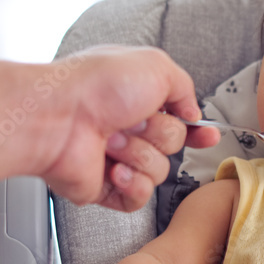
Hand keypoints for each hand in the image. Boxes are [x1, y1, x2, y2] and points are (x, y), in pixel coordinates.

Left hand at [38, 46, 218, 210]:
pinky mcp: (104, 187)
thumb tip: (193, 112)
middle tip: (132, 120)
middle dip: (158, 133)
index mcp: (136, 97)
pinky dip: (132, 184)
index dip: (196, 130)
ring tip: (112, 141)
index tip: (206, 135)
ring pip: (158, 170)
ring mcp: (115, 158)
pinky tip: (115, 169)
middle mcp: (126, 126)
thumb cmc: (95, 85)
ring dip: (140, 155)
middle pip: (173, 144)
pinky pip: (139, 197)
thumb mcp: (156, 66)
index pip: (178, 119)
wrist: (57, 117)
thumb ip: (184, 87)